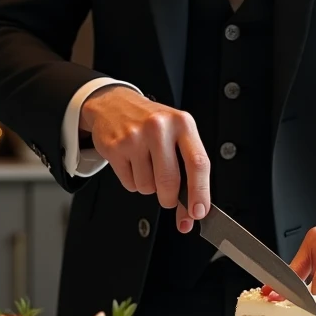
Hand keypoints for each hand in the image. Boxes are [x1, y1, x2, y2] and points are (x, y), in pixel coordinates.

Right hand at [80, 86, 209, 232]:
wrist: (115, 104)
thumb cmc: (152, 123)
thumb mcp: (177, 132)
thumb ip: (189, 166)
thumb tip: (194, 207)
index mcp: (182, 123)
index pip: (198, 162)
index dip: (200, 192)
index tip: (199, 211)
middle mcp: (159, 127)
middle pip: (170, 182)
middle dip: (170, 199)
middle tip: (169, 196)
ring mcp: (135, 137)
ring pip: (148, 187)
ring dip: (149, 186)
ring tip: (146, 164)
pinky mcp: (115, 147)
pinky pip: (129, 184)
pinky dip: (133, 181)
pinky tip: (133, 163)